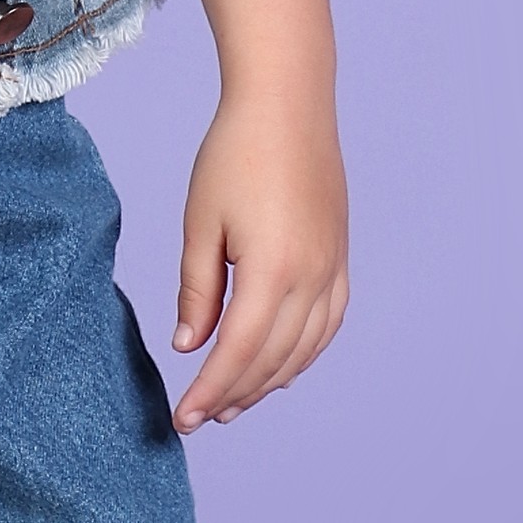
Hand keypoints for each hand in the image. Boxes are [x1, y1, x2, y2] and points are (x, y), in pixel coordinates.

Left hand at [168, 92, 349, 431]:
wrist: (287, 103)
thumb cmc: (234, 154)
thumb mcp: (201, 223)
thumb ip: (197, 290)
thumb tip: (190, 346)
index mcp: (272, 269)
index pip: (239, 351)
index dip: (210, 390)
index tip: (183, 418)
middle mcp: (312, 276)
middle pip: (273, 359)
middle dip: (235, 394)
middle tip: (200, 417)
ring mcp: (332, 268)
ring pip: (305, 348)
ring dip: (269, 381)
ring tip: (234, 401)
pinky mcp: (339, 257)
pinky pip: (327, 323)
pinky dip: (303, 353)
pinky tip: (280, 366)